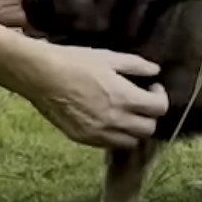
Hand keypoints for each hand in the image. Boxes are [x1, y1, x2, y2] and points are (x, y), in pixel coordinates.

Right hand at [28, 44, 168, 148]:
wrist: (41, 75)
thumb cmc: (74, 62)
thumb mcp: (108, 57)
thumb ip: (135, 65)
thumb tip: (154, 70)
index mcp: (124, 98)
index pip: (159, 108)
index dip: (160, 97)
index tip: (152, 87)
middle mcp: (115, 120)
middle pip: (148, 129)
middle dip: (149, 114)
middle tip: (141, 100)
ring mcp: (99, 133)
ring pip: (130, 142)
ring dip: (133, 128)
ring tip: (125, 112)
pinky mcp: (83, 139)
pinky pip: (109, 144)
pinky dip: (115, 135)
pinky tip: (107, 119)